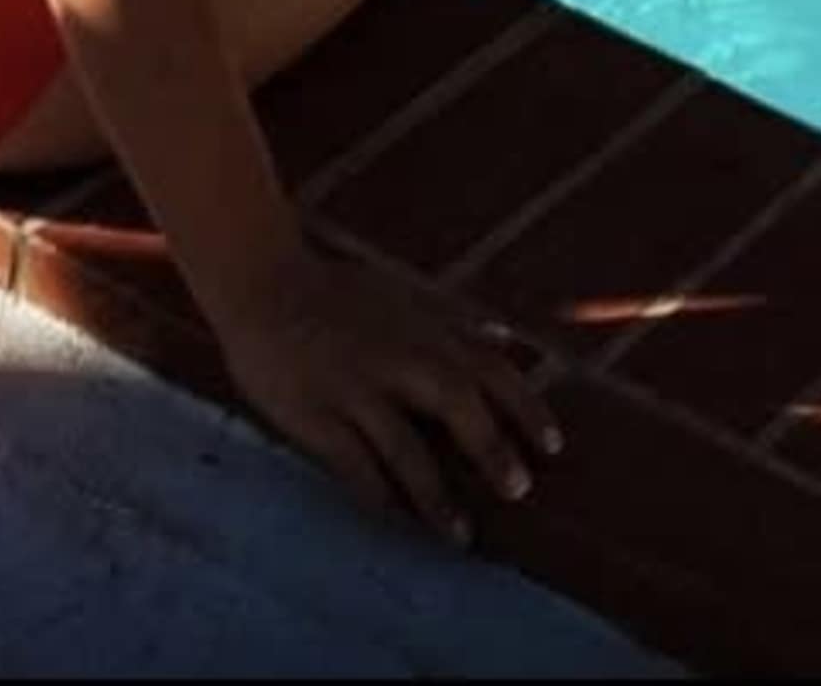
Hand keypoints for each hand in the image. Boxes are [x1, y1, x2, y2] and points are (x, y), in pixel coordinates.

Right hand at [201, 233, 563, 543]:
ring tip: (461, 535)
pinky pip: (352, 464)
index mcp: (426, 331)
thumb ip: (456, 322)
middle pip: (457, 404)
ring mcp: (356, 388)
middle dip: (492, 448)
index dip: (525, 407)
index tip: (554, 445)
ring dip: (436, 495)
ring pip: (405, 448)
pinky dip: (378, 495)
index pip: (490, 369)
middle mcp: (399, 358)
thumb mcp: (407, 297)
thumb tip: (505, 336)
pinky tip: (395, 523)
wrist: (266, 284)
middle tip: (520, 490)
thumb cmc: (340, 295)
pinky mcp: (315, 415)